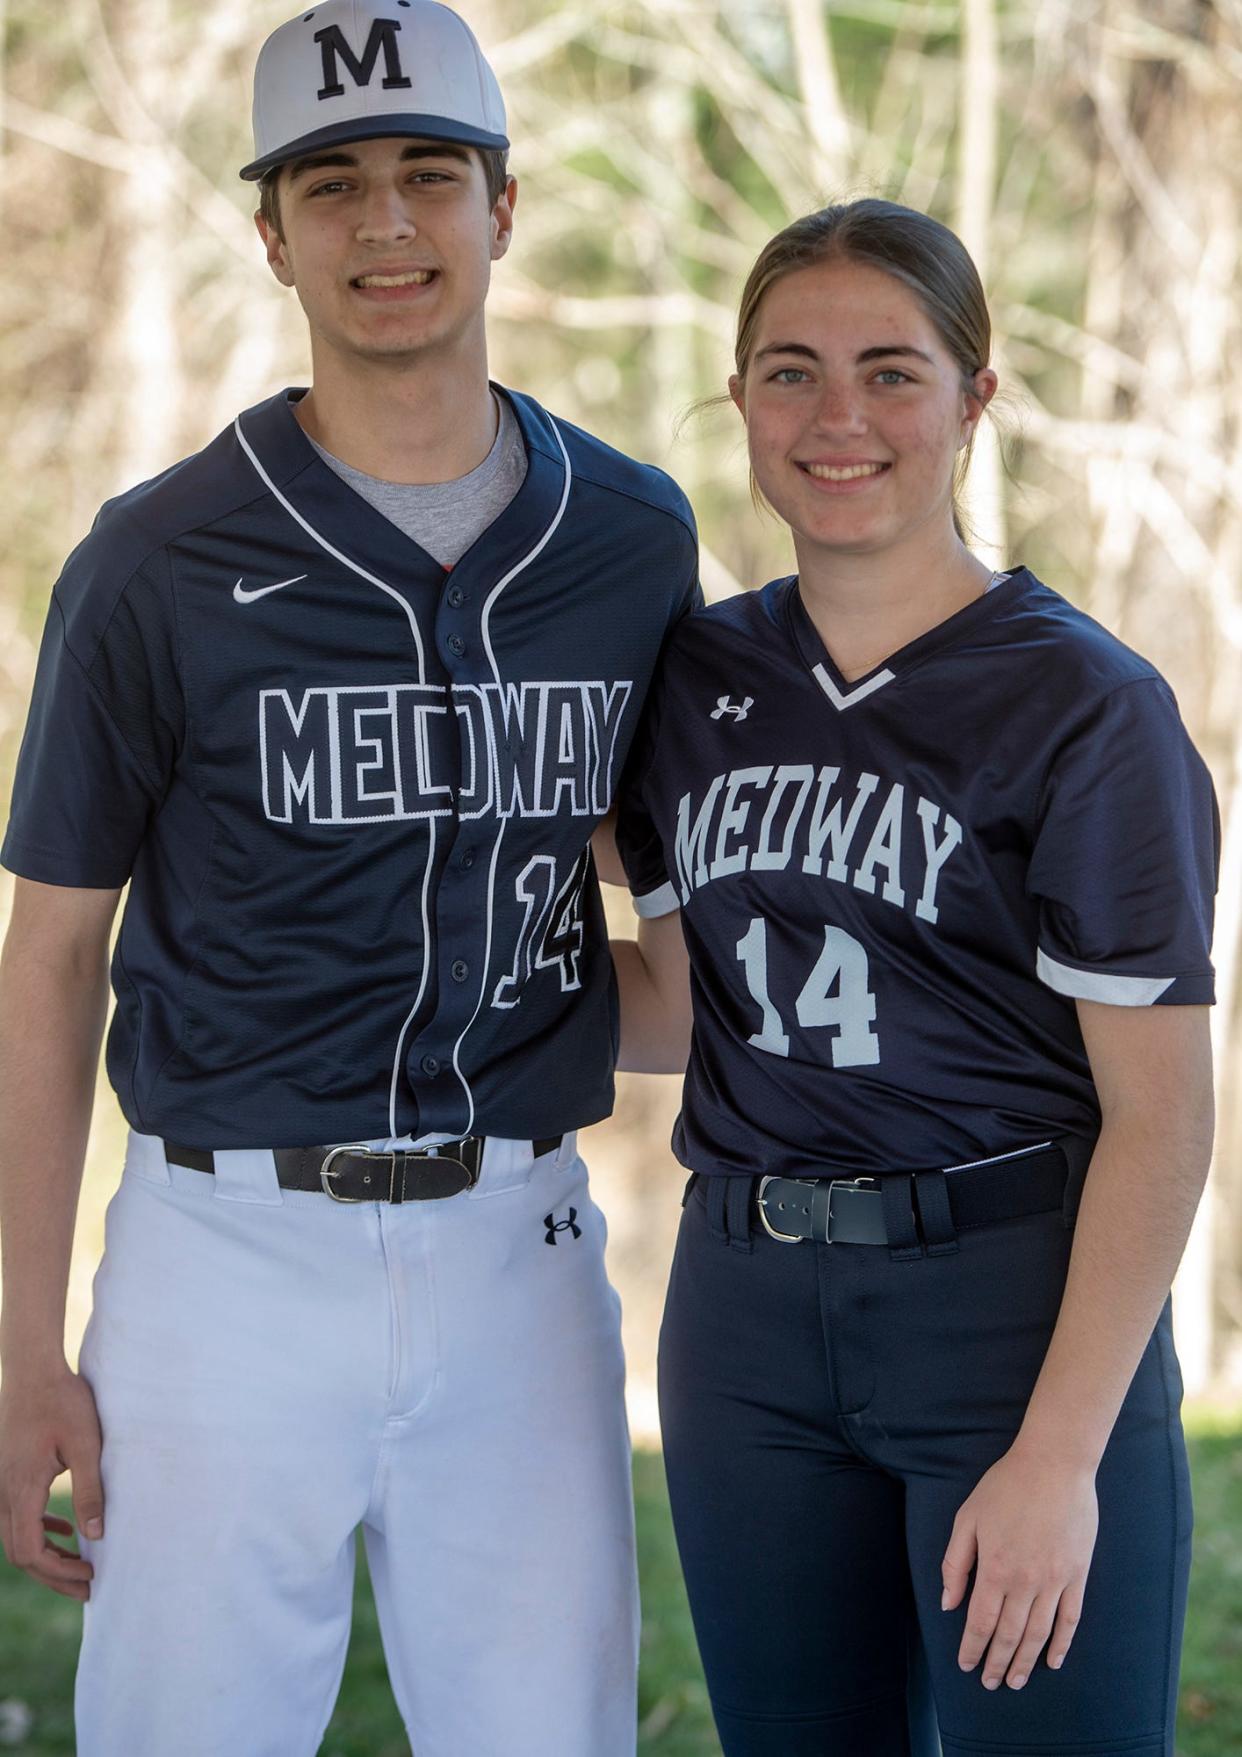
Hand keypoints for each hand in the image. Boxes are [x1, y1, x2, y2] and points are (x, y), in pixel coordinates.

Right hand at [0, 1364, 102, 1599]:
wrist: (33, 1370)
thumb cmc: (63, 1401)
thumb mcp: (86, 1444)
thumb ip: (91, 1490)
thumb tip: (97, 1537)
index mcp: (21, 1489)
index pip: (29, 1552)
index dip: (57, 1573)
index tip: (88, 1577)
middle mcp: (4, 1492)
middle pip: (20, 1553)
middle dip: (53, 1575)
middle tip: (87, 1587)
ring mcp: (3, 1484)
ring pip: (17, 1536)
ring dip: (47, 1556)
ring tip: (80, 1566)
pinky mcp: (10, 1474)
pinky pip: (18, 1516)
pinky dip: (41, 1531)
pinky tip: (66, 1531)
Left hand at [941, 1442, 1097, 1689]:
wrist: (1054, 1465)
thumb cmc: (1005, 1487)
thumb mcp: (968, 1517)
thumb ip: (955, 1562)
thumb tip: (948, 1603)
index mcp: (994, 1568)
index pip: (980, 1622)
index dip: (972, 1648)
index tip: (966, 1665)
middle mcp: (1025, 1582)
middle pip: (1008, 1634)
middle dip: (997, 1663)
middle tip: (990, 1683)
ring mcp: (1055, 1581)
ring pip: (1038, 1634)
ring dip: (1025, 1661)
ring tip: (1016, 1681)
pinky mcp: (1077, 1575)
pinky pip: (1070, 1619)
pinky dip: (1062, 1644)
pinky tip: (1054, 1661)